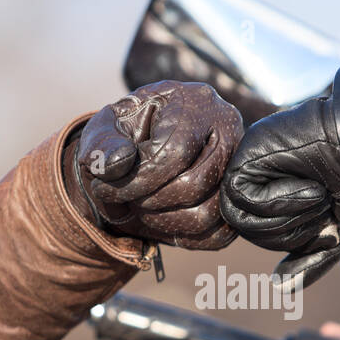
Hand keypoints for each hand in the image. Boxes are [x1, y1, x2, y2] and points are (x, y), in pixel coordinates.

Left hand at [67, 81, 241, 249]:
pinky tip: (159, 218)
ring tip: (141, 207)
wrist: (145, 149)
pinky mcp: (235, 200)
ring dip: (163, 221)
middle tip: (127, 199)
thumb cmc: (125, 134)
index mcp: (196, 103)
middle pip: (195, 184)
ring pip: (206, 213)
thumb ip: (102, 144)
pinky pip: (217, 235)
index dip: (137, 179)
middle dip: (150, 201)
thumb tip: (115, 166)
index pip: (175, 151)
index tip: (104, 189)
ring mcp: (237, 167)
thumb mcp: (104, 129)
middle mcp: (229, 131)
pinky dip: (182, 236)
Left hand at [220, 49, 339, 288]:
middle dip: (290, 231)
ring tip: (317, 194)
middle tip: (321, 206)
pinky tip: (307, 184)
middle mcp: (257, 177)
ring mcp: (250, 162)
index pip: (259, 234)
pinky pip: (242, 195)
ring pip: (241, 218)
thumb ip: (309, 262)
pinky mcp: (247, 150)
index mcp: (272, 193)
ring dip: (287, 216)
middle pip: (247, 231)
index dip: (289, 238)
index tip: (322, 218)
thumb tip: (280, 287)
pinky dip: (279, 199)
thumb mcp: (336, 235)